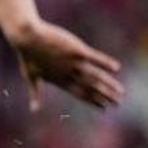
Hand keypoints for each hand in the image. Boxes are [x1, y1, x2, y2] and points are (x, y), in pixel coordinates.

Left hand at [9, 20, 123, 110]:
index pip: (79, 94)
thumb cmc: (27, 56)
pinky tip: (116, 68)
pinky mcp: (76, 50)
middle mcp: (68, 74)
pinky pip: (94, 58)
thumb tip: (34, 110)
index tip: (104, 108)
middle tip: (118, 103)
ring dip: (109, 84)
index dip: (92, 101)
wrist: (26, 37)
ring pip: (95, 76)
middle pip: (90, 87)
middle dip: (105, 96)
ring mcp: (73, 62)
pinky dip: (105, 63)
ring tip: (121, 91)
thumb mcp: (31, 77)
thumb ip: (35, 93)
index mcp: (59, 80)